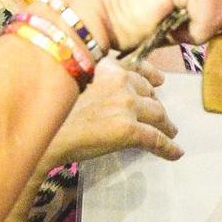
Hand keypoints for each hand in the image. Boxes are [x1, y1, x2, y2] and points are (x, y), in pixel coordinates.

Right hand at [48, 57, 181, 166]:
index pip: (136, 68)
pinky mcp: (129, 129)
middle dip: (155, 103)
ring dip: (166, 124)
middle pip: (148, 92)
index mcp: (105, 67)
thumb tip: (108, 97)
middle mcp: (120, 81)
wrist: (46, 136)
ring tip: (171, 132)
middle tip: (158, 115)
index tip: (159, 80)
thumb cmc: (52, 115)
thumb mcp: (73, 86)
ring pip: (157, 114)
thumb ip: (94, 83)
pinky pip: (156, 139)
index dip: (150, 76)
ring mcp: (126, 105)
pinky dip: (168, 147)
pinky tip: (175, 153)